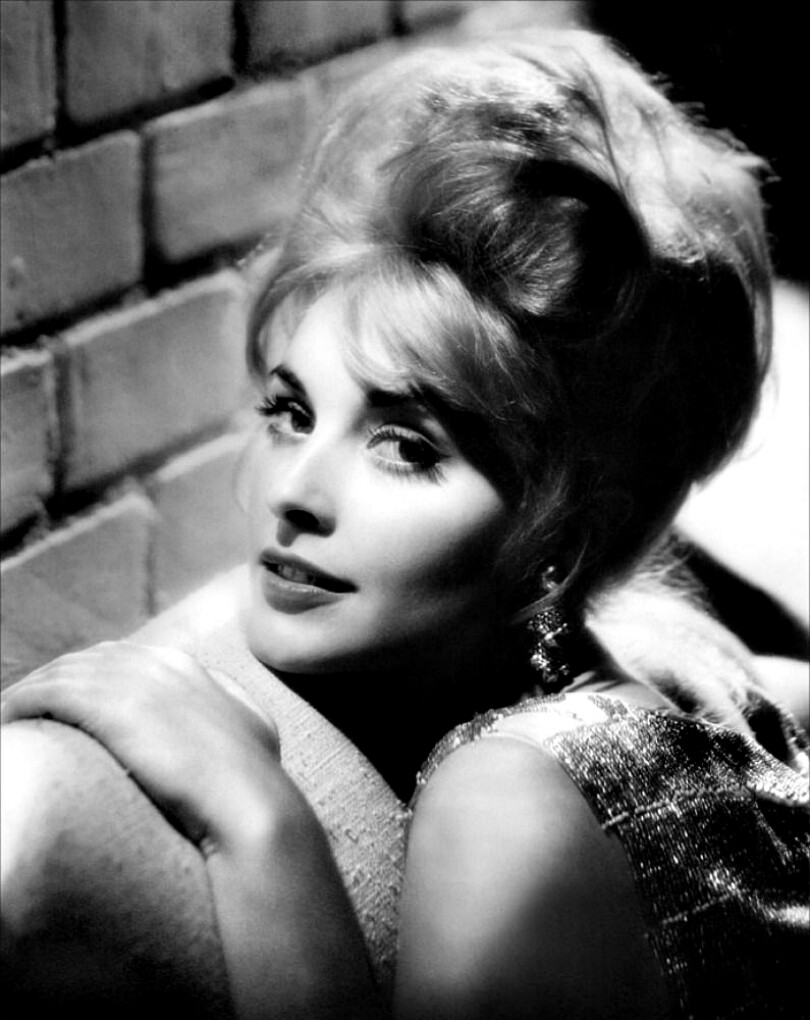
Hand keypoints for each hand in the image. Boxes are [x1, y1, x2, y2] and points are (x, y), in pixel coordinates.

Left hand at [1, 641, 280, 853]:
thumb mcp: (248, 729)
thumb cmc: (254, 783)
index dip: (93, 677)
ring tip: (10, 714)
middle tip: (29, 707)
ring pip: (65, 673)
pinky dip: (24, 701)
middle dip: (58, 678)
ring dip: (34, 690)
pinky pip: (52, 692)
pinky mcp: (111, 705)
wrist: (252, 802)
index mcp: (189, 668)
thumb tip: (217, 713)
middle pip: (90, 660)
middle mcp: (160, 663)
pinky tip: (9, 717)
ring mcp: (136, 681)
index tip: (72, 700)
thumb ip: (224, 711)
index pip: (124, 659)